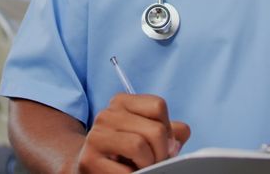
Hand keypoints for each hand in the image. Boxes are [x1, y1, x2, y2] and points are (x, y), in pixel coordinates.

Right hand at [75, 94, 190, 172]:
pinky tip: (129, 173)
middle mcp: (106, 115)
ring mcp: (96, 136)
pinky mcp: (89, 160)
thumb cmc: (124, 152)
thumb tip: (181, 133)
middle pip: (155, 130)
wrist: (88, 167)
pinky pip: (126, 170)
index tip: (162, 144)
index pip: (158, 106)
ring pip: (139, 146)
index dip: (168, 130)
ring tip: (142, 168)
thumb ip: (168, 131)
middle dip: (162, 152)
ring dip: (148, 164)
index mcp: (121, 102)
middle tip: (155, 162)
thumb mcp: (147, 135)